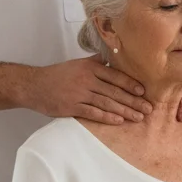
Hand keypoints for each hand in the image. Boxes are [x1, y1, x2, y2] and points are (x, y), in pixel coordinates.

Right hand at [29, 57, 152, 123]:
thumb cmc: (57, 75)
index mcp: (90, 68)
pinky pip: (93, 113)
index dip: (131, 84)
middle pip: (115, 91)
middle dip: (134, 101)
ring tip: (138, 117)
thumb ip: (96, 63)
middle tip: (148, 108)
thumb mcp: (77, 64)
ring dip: (125, 110)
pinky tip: (119, 121)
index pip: (115, 76)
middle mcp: (86, 79)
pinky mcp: (72, 107)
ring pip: (107, 103)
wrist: (33, 85)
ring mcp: (79, 94)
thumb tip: (113, 60)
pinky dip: (107, 117)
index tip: (144, 91)